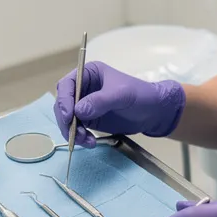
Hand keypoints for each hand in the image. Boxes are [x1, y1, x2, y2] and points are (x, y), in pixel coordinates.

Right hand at [54, 62, 185, 146]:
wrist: (154, 112)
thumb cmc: (140, 95)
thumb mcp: (122, 95)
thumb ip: (100, 101)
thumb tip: (78, 111)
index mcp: (88, 73)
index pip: (66, 84)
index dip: (64, 100)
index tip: (68, 116)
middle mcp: (83, 88)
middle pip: (63, 103)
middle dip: (66, 119)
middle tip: (74, 133)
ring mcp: (85, 104)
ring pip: (68, 118)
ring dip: (72, 131)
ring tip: (85, 140)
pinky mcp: (89, 119)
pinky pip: (77, 128)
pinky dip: (79, 137)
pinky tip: (89, 142)